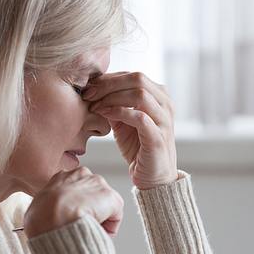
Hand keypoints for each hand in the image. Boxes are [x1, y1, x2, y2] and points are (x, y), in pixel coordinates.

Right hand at [24, 166, 123, 238]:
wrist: (52, 219)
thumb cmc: (40, 218)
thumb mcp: (36, 208)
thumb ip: (46, 209)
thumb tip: (47, 220)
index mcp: (61, 176)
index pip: (74, 189)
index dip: (74, 206)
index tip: (72, 218)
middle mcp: (82, 174)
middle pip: (91, 195)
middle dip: (90, 210)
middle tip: (81, 226)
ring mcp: (98, 184)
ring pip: (104, 205)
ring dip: (99, 219)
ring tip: (87, 230)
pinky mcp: (111, 197)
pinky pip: (115, 217)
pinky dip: (109, 228)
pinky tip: (96, 232)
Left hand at [82, 72, 177, 189]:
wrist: (152, 177)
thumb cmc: (138, 147)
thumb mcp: (122, 121)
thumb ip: (113, 104)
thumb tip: (93, 89)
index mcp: (159, 96)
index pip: (132, 75)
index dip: (108, 78)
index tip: (88, 87)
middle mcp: (165, 104)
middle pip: (137, 78)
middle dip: (108, 84)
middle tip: (88, 94)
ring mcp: (164, 120)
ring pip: (140, 94)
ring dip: (111, 97)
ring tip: (94, 106)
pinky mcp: (158, 137)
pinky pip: (139, 117)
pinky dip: (118, 112)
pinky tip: (103, 115)